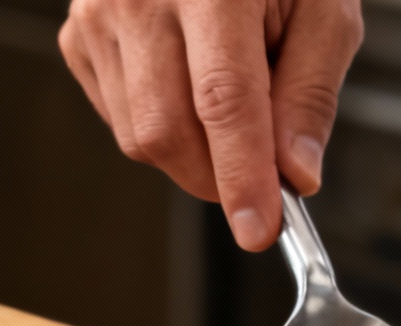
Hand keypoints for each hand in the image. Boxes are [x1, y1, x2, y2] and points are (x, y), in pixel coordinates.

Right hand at [58, 0, 363, 250]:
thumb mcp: (324, 7)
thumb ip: (311, 91)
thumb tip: (294, 173)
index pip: (223, 101)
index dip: (241, 175)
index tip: (259, 228)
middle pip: (169, 132)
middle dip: (219, 176)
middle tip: (261, 170)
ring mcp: (97, 15)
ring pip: (140, 137)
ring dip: (194, 151)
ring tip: (227, 96)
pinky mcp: (77, 36)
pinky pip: (119, 118)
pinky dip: (163, 126)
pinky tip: (186, 83)